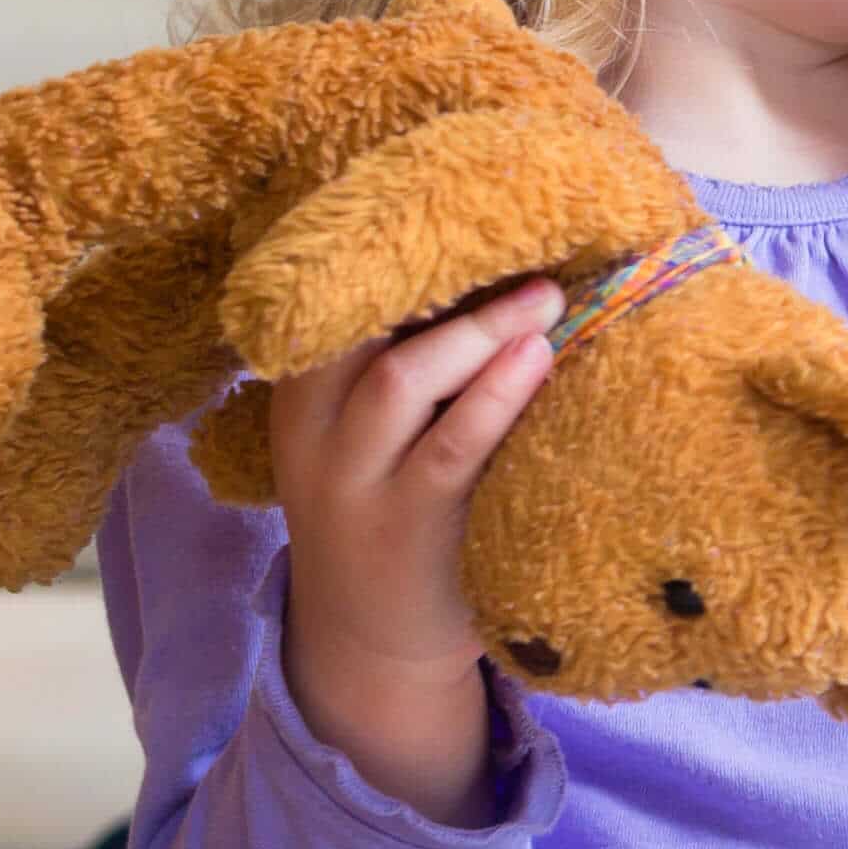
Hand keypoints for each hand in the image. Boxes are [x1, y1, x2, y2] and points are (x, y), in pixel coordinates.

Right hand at [267, 282, 556, 812]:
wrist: (372, 643)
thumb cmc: (393, 513)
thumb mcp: (369, 438)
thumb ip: (403, 368)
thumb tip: (497, 266)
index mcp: (302, 397)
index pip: (330, 305)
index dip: (390, 252)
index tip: (460, 204)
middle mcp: (315, 434)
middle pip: (360, 329)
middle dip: (442, 280)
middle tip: (522, 241)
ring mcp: (356, 483)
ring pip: (400, 379)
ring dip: (478, 331)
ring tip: (546, 297)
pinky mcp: (409, 528)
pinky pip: (451, 451)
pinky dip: (496, 398)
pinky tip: (539, 363)